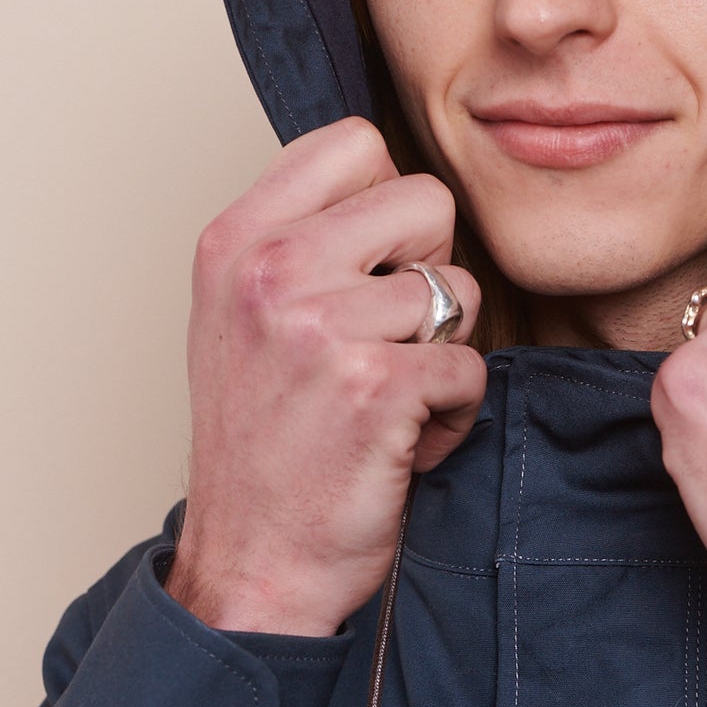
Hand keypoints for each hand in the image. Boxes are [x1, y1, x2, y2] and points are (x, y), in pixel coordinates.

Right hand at [166, 118, 485, 635]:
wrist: (252, 564)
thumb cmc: (260, 442)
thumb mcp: (240, 315)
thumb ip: (302, 238)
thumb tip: (389, 182)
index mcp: (236, 240)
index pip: (355, 142)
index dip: (389, 204)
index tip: (370, 264)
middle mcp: (271, 270)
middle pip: (427, 202)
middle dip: (431, 272)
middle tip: (388, 338)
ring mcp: (321, 327)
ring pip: (460, 292)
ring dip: (443, 354)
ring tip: (389, 399)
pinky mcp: (375, 387)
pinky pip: (470, 367)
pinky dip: (453, 413)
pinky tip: (402, 440)